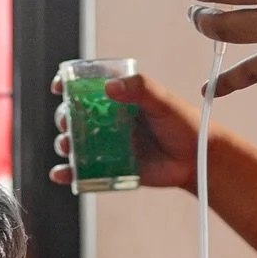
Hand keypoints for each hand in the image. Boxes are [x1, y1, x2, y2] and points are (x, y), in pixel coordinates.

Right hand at [49, 72, 200, 190]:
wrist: (197, 159)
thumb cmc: (183, 123)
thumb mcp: (163, 101)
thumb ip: (140, 89)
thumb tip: (110, 86)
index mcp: (119, 97)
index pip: (87, 86)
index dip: (69, 84)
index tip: (60, 86)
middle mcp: (108, 119)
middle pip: (74, 115)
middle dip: (64, 118)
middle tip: (67, 122)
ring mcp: (108, 144)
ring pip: (76, 142)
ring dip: (65, 143)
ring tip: (68, 146)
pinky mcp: (111, 168)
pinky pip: (84, 171)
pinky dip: (69, 174)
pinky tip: (61, 174)